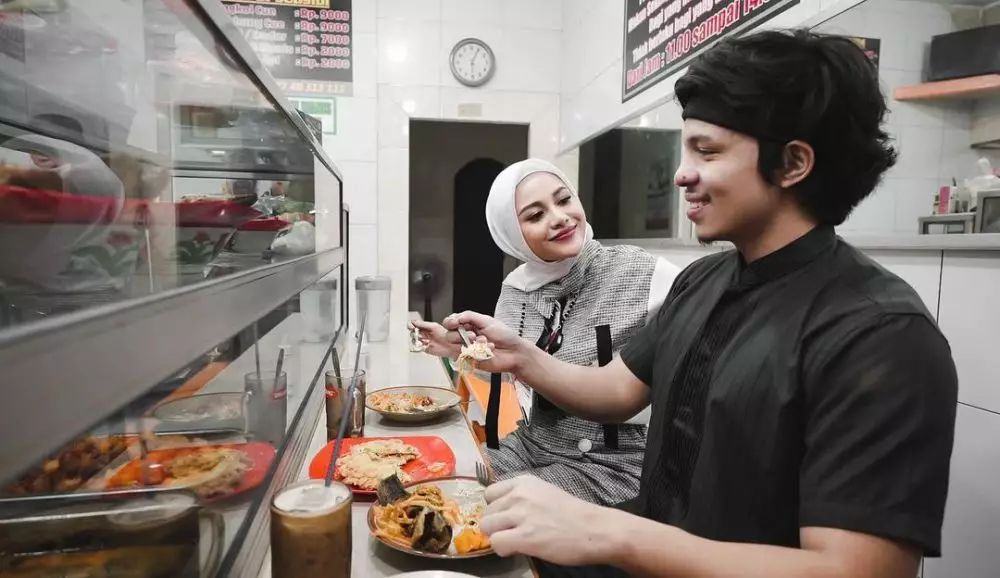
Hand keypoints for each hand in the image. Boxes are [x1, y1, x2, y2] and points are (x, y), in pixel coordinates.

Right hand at [408, 320, 457, 358]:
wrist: (451, 345)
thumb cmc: (445, 334)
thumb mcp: (434, 326)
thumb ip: (423, 324)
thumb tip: (414, 321)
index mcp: (425, 327)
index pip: (414, 325)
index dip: (411, 325)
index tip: (411, 326)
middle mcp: (424, 334)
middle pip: (413, 333)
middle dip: (414, 333)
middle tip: (418, 334)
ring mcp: (424, 342)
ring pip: (414, 340)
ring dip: (417, 340)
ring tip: (423, 340)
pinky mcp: (425, 349)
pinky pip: (418, 347)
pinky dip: (419, 346)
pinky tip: (423, 345)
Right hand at [441, 311, 531, 374]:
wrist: (514, 352)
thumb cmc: (504, 335)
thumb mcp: (486, 320)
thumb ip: (469, 316)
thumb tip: (455, 317)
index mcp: (469, 325)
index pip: (450, 323)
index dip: (449, 323)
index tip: (455, 323)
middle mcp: (466, 337)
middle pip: (449, 335)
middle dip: (459, 334)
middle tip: (473, 335)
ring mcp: (468, 349)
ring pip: (455, 346)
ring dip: (469, 342)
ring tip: (483, 341)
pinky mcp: (471, 360)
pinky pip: (466, 356)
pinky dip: (477, 351)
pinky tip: (488, 349)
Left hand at [480, 476, 613, 565]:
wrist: (596, 530)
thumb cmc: (574, 514)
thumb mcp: (545, 494)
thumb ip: (523, 498)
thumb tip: (503, 512)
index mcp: (524, 482)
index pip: (490, 493)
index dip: (496, 509)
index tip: (507, 518)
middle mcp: (520, 495)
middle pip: (486, 512)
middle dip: (497, 525)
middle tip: (515, 533)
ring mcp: (521, 515)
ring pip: (487, 527)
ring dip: (499, 537)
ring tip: (515, 541)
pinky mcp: (525, 536)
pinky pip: (496, 543)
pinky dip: (504, 549)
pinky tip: (518, 549)